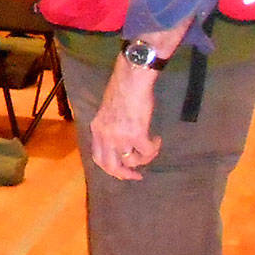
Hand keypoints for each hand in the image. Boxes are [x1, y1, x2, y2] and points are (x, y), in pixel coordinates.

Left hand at [90, 60, 160, 179]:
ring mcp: (120, 137)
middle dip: (125, 174)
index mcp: (96, 129)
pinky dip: (154, 149)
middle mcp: (105, 136)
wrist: (131, 79)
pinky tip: (157, 139)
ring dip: (144, 159)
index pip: (98, 158)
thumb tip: (120, 142)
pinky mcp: (137, 134)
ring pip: (131, 161)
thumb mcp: (107, 111)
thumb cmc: (122, 89)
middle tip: (137, 175)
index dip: (110, 169)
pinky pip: (147, 152)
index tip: (122, 172)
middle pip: (111, 166)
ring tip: (151, 148)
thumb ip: (109, 127)